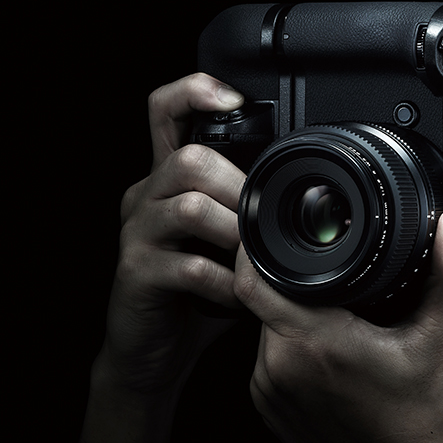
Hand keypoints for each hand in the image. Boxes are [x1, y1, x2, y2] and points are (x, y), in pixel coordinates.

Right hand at [57, 73, 247, 442]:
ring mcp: (136, 233)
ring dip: (237, 234)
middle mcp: (145, 197)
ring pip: (190, 207)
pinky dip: (224, 283)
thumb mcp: (223, 243)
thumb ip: (249, 212)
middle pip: (190, 159)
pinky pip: (188, 266)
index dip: (193, 92)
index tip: (234, 99)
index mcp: (166, 180)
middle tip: (267, 224)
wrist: (153, 350)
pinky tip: (239, 299)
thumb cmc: (196, 292)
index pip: (163, 112)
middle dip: (241, 188)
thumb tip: (308, 194)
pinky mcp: (134, 272)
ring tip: (257, 261)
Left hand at [234, 208, 442, 442]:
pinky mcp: (266, 404)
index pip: (255, 280)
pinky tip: (322, 348)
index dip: (259, 248)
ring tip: (331, 313)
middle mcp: (279, 366)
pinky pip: (265, 354)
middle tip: (328, 276)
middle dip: (290, 279)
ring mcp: (268, 388)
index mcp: (315, 342)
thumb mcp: (439, 342)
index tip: (280, 232)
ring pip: (264, 325)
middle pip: (263, 297)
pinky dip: (287, 341)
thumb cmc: (415, 418)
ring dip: (289, 311)